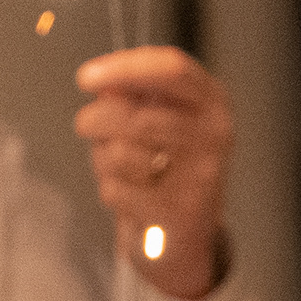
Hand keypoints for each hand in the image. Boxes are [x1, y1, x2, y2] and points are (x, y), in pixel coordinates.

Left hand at [74, 48, 233, 300]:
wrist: (186, 232)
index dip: (124, 68)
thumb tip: (104, 84)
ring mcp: (200, 176)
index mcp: (212, 100)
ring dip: (104, 158)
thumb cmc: (166, 163)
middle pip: (136, 115)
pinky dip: (111, 189)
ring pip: (121, 153)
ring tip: (121, 164)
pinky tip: (131, 194)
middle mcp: (214, 134)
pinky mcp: (177, 214)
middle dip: (97, 120)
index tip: (86, 77)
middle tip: (86, 124)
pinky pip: (116, 189)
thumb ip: (131, 93)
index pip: (171, 69)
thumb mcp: (156, 116)